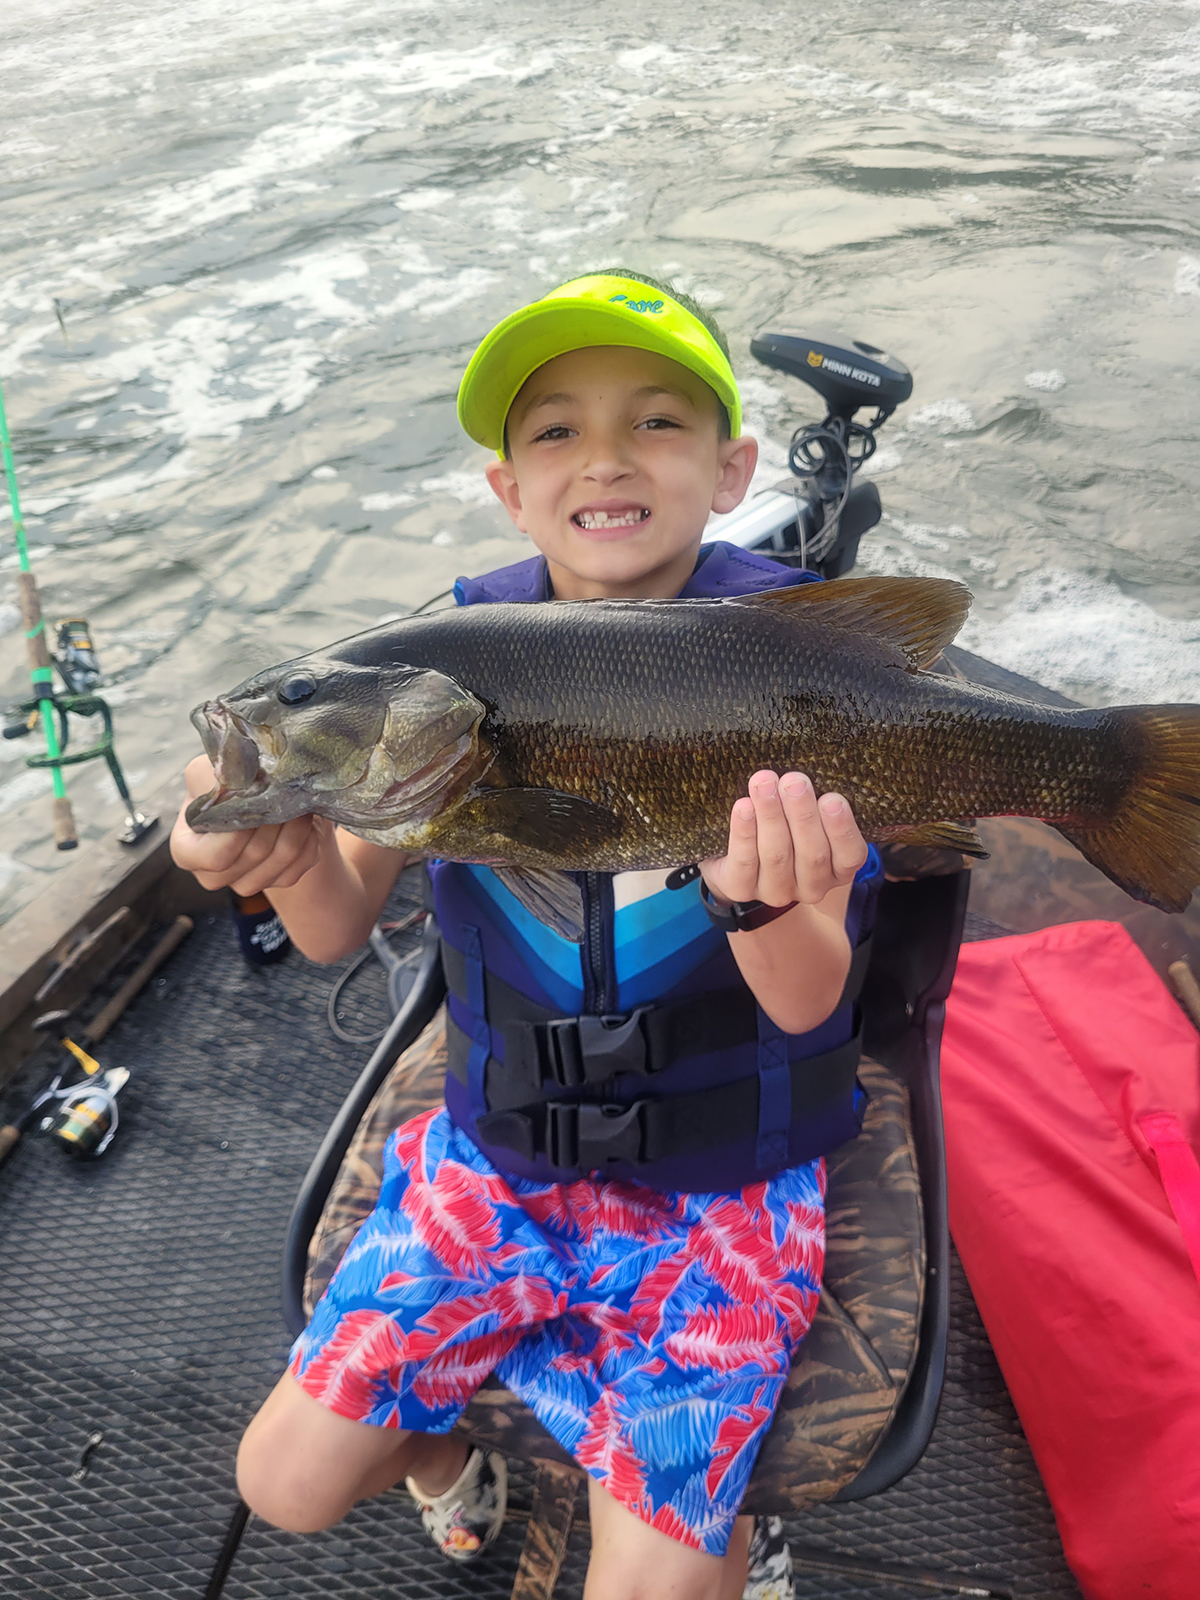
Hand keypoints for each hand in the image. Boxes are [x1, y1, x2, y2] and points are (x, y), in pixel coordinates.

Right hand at [170, 755, 328, 895]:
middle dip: (274, 821)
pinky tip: (306, 822)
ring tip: (298, 802)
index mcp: (188, 851)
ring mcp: (246, 882)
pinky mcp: (278, 880)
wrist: (261, 794)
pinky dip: (308, 841)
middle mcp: (213, 875)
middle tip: (286, 793)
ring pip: (281, 861)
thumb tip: (237, 779)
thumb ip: (215, 777)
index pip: (213, 857)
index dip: (238, 832)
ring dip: (296, 828)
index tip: (254, 800)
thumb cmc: (228, 784)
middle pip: (252, 856)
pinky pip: (300, 866)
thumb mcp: (208, 771)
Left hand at [700, 770, 867, 909]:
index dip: (842, 829)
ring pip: (776, 854)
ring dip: (771, 816)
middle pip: (812, 853)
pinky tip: (743, 806)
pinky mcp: (742, 888)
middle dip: (802, 814)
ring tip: (765, 783)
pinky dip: (744, 832)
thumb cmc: (787, 824)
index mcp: (838, 869)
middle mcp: (811, 886)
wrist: (738, 854)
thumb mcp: (810, 814)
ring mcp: (776, 891)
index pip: (850, 856)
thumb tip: (807, 773)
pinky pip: (744, 862)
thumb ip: (816, 800)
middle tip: (794, 781)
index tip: (832, 798)